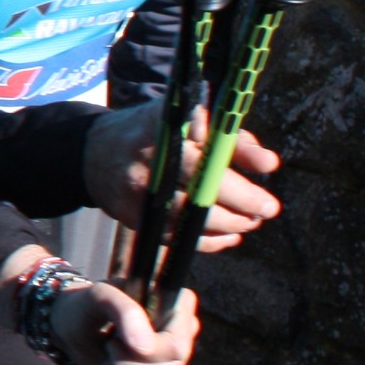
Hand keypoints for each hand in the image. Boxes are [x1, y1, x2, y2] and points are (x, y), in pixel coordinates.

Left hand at [56, 281, 197, 364]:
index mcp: (177, 313)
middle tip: (108, 348)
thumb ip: (124, 310)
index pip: (178, 346)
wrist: (73, 327)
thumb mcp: (100, 297)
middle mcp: (182, 343)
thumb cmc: (88, 306)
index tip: (116, 340)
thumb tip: (146, 348)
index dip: (148, 351)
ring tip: (106, 364)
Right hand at [88, 103, 278, 250]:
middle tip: (268, 207)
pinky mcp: (131, 217)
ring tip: (250, 221)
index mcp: (160, 126)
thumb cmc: (156, 135)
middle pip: (201, 185)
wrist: (95, 154)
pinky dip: (208, 241)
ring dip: (229, 224)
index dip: (238, 153)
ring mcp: (135, 191)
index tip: (269, 166)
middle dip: (244, 200)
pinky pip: (176, 237)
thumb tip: (269, 164)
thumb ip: (231, 140)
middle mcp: (144, 158)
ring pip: (190, 217)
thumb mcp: (190, 122)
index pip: (205, 139)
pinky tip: (229, 236)